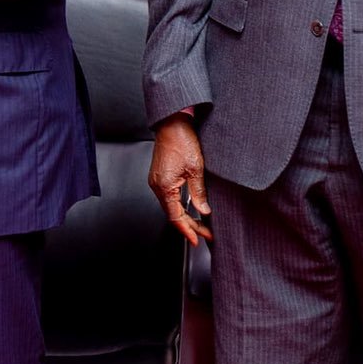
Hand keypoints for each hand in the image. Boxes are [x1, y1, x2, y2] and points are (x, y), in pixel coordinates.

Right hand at [147, 115, 211, 243]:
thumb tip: (203, 210)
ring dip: (185, 216)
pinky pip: (169, 198)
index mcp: (164, 186)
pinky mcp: (160, 176)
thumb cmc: (181, 141)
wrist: (172, 124)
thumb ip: (199, 192)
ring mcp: (157, 181)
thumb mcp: (196, 169)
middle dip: (189, 226)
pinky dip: (179, 206)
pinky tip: (189, 209)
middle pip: (172, 214)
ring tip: (200, 225)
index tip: (198, 240)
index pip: (175, 217)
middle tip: (205, 235)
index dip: (188, 230)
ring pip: (170, 206)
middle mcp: (157, 185)